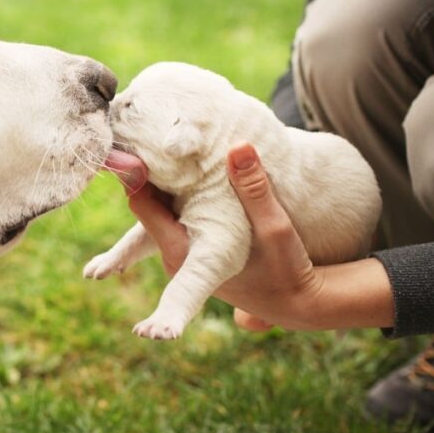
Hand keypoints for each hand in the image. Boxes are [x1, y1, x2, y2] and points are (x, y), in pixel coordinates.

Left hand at [114, 143, 393, 331]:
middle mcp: (171, 255)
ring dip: (161, 177)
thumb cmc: (287, 268)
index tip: (139, 137)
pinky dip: (174, 190)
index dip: (138, 168)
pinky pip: (169, 213)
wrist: (296, 304)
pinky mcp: (188, 249)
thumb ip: (255, 189)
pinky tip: (183, 162)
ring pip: (156, 206)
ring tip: (162, 139)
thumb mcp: (276, 226)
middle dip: (148, 167)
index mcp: (184, 251)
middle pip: (144, 201)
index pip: (142, 202)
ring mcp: (177, 254)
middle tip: (148, 128)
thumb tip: (238, 146)